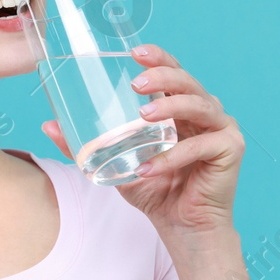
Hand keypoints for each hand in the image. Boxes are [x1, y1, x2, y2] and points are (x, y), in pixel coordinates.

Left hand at [41, 44, 243, 234]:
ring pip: (200, 105)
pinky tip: (149, 169)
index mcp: (182, 108)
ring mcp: (222, 128)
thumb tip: (49, 126)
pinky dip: (173, 157)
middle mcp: (205, 112)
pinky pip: (201, 146)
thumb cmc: (155, 191)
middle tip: (136, 83)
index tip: (135, 52)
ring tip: (143, 115)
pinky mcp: (231, 150)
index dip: (159, 58)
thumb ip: (85, 146)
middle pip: (188, 82)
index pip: (173, 72)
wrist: (183, 227)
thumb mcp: (115, 163)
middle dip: (163, 76)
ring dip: (171, 106)